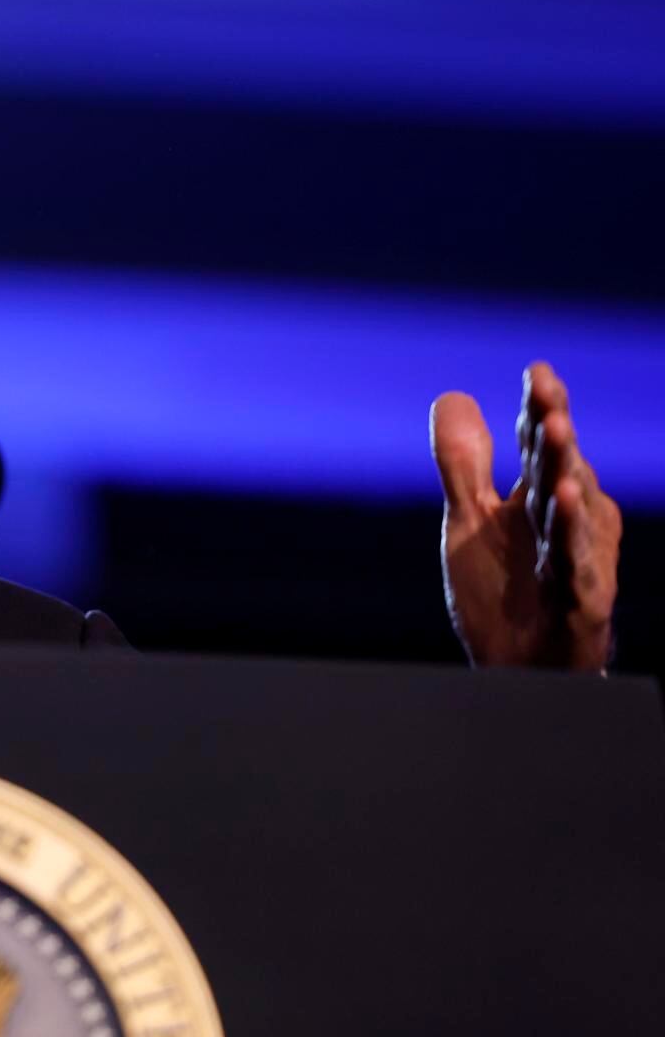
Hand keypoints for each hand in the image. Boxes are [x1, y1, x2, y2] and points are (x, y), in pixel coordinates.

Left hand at [431, 362, 621, 669]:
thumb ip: (463, 465)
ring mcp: (577, 556)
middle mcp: (565, 519)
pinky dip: (570, 532)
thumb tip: (453, 396)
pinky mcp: (582, 597)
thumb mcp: (469, 521)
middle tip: (547, 389)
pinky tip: (563, 500)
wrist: (515, 666)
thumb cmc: (500, 591)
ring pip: (571, 506)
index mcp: (537, 496)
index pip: (537, 445)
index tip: (537, 370)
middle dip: (554, 425)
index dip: (538, 408)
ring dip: (566, 468)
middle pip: (558, 465)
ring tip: (558, 429)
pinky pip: (576, 560)